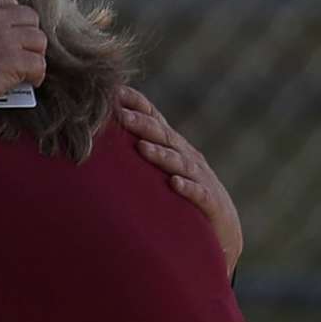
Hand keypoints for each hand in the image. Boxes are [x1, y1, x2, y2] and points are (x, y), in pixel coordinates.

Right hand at [0, 0, 47, 114]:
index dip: (12, 16)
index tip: (10, 29)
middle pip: (29, 17)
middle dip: (28, 33)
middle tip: (24, 49)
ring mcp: (5, 39)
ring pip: (39, 40)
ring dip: (35, 53)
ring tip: (28, 67)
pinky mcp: (13, 62)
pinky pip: (39, 64)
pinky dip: (37, 74)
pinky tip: (30, 81)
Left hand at [118, 87, 242, 273]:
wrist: (223, 230)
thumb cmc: (181, 197)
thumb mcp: (160, 171)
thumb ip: (138, 152)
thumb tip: (97, 142)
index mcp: (174, 147)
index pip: (156, 120)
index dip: (138, 104)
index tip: (115, 91)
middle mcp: (188, 157)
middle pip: (164, 137)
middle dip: (143, 124)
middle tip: (120, 115)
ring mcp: (201, 179)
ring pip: (179, 163)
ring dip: (161, 155)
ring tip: (141, 148)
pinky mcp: (210, 203)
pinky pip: (198, 194)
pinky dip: (187, 187)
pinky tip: (174, 183)